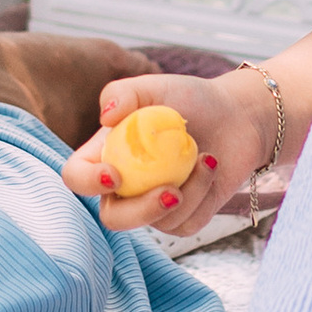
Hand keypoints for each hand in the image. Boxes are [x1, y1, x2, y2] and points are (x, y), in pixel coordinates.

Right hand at [61, 68, 272, 242]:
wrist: (235, 115)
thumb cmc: (188, 99)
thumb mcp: (153, 86)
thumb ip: (123, 92)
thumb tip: (106, 116)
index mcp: (105, 155)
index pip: (77, 177)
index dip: (87, 182)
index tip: (113, 173)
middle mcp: (125, 185)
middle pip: (113, 218)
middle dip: (140, 212)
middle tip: (172, 192)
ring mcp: (153, 205)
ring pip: (157, 223)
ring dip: (188, 192)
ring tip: (205, 157)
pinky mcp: (184, 218)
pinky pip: (186, 225)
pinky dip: (203, 197)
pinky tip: (212, 166)